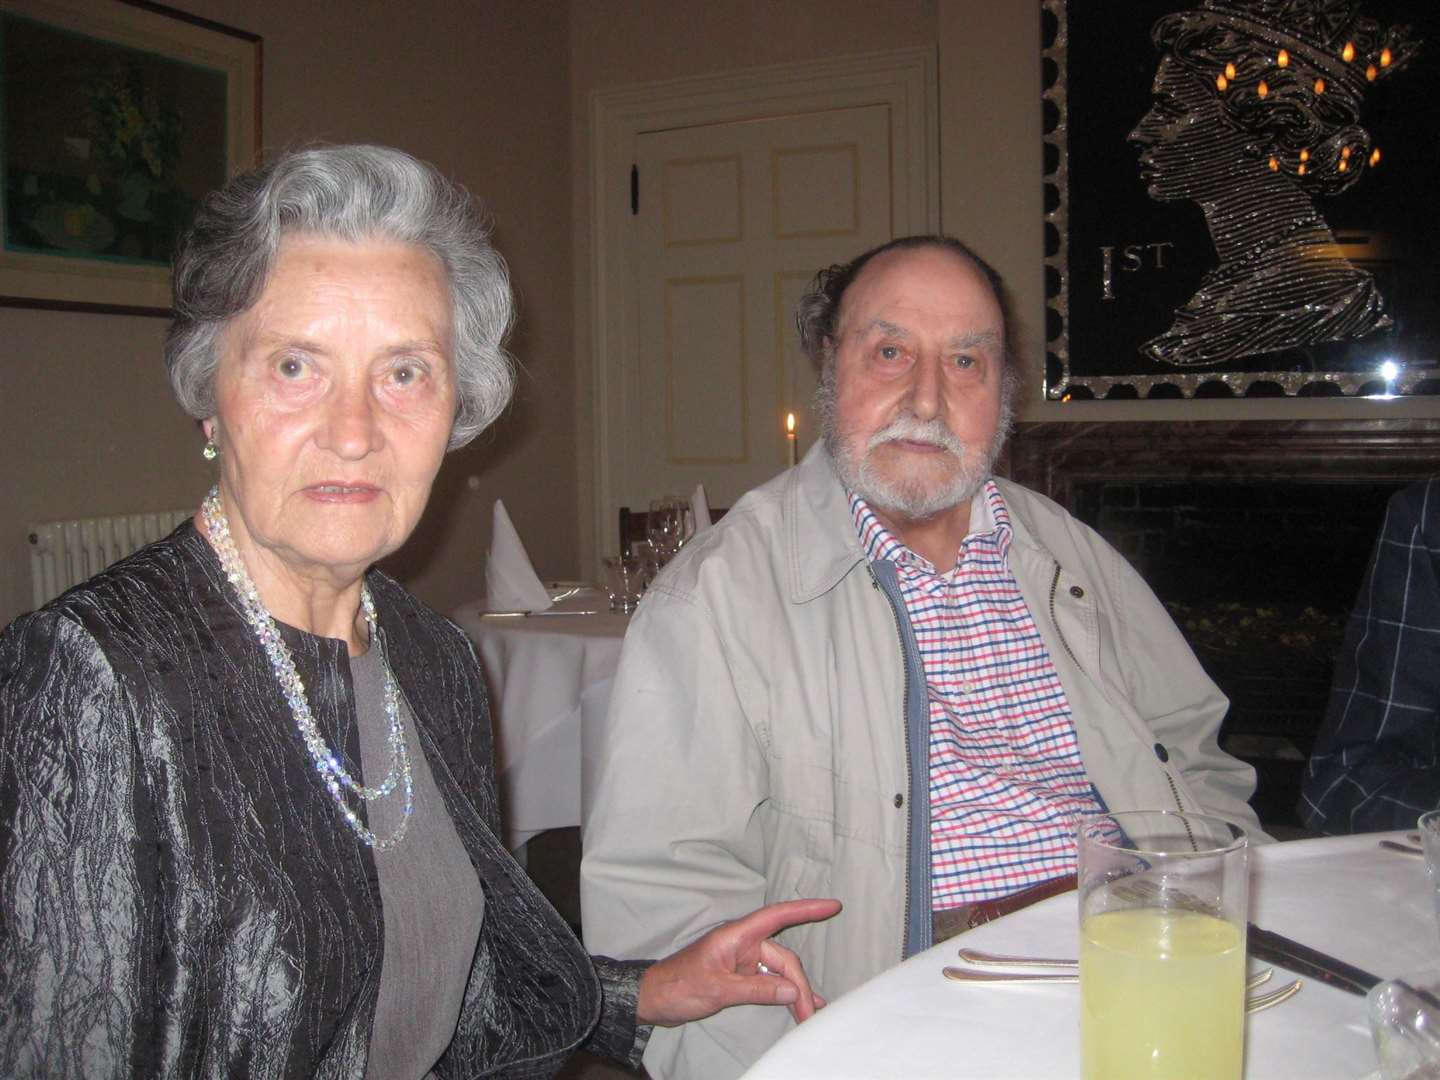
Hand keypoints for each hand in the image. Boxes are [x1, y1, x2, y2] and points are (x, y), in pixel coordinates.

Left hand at [636, 898, 841, 1027]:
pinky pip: (769, 981)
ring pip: (778, 971)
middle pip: (782, 957)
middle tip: (809, 1014)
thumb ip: (757, 989)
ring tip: (808, 1015)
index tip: (833, 906)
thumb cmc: (679, 987)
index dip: (806, 909)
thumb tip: (792, 991)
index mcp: (736, 936)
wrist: (655, 999)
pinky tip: (797, 1006)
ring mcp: (742, 959)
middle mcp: (743, 944)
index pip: (777, 916)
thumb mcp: (719, 990)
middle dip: (798, 984)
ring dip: (793, 991)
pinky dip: (782, 993)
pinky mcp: (740, 975)